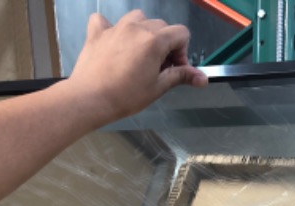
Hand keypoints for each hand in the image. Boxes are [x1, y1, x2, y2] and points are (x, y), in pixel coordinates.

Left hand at [65, 10, 206, 126]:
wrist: (91, 98)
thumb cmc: (126, 96)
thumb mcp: (159, 87)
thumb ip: (182, 76)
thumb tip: (203, 78)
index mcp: (154, 40)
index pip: (181, 33)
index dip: (182, 52)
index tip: (174, 69)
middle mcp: (136, 28)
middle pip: (161, 26)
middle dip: (165, 44)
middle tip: (158, 67)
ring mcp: (115, 28)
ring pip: (137, 18)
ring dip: (143, 32)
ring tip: (139, 54)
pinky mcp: (97, 33)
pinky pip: (105, 20)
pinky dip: (112, 29)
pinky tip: (114, 43)